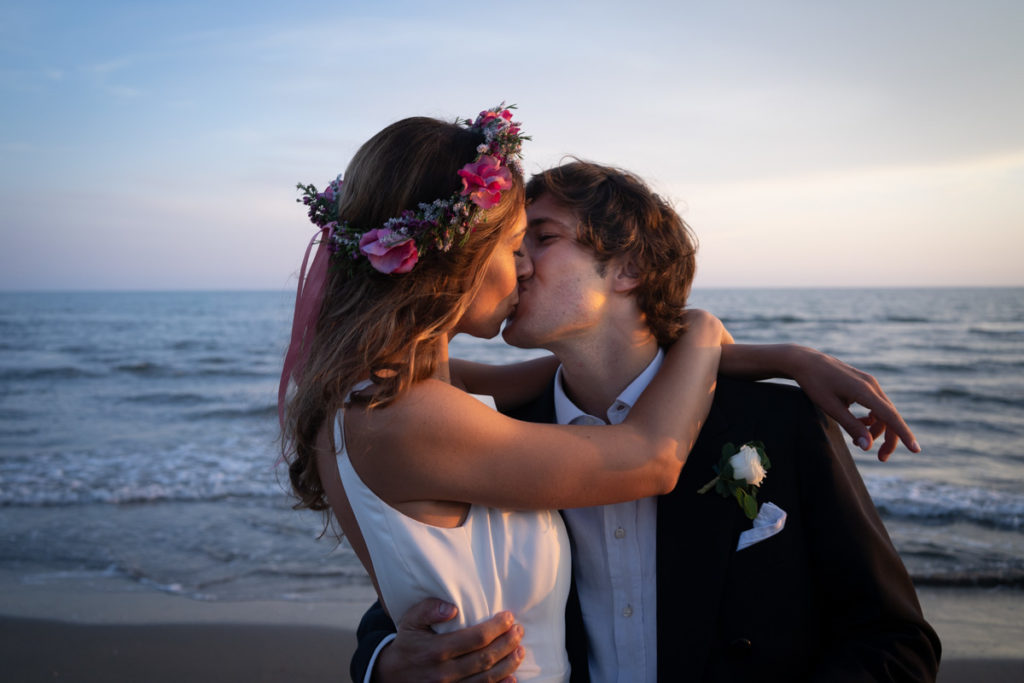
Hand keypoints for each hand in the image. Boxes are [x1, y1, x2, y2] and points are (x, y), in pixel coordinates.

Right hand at [374, 598, 524, 682]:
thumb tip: (452, 608)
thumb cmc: (406, 644)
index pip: (475, 638)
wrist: (390, 676)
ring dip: (508, 663)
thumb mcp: (410, 621)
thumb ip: (428, 610)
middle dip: (507, 643)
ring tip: (520, 649)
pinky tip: (512, 677)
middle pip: (485, 658)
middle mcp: (445, 672)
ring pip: (487, 678)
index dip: (496, 627)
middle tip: (519, 631)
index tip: (508, 617)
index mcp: (436, 650)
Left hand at [784, 345, 920, 461]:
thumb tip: (868, 446)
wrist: (806, 361)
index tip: (916, 450)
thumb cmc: (815, 384)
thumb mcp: (831, 407)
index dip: (904, 435)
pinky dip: (871, 418)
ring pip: (884, 412)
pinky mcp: (865, 383)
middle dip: (888, 439)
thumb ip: (851, 426)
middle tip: (881, 458)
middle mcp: (872, 385)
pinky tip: (859, 424)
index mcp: (864, 391)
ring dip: (877, 429)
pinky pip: (876, 405)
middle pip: (890, 417)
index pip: (890, 417)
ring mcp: (870, 383)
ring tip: (859, 442)